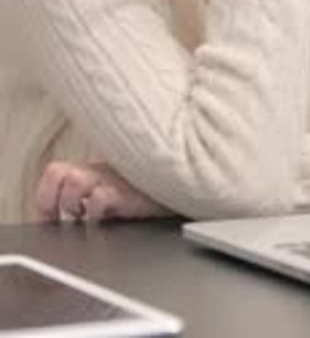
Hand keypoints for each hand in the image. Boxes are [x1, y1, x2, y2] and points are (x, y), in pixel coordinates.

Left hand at [35, 161, 167, 221]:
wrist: (180, 188)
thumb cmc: (147, 193)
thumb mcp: (115, 191)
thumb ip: (90, 199)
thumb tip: (68, 221)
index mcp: (92, 171)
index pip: (53, 172)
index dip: (46, 199)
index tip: (51, 218)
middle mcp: (97, 173)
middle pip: (56, 172)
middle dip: (52, 200)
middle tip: (65, 216)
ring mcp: (111, 180)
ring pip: (72, 181)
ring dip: (72, 203)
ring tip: (85, 216)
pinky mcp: (127, 193)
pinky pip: (99, 198)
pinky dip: (96, 212)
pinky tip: (104, 219)